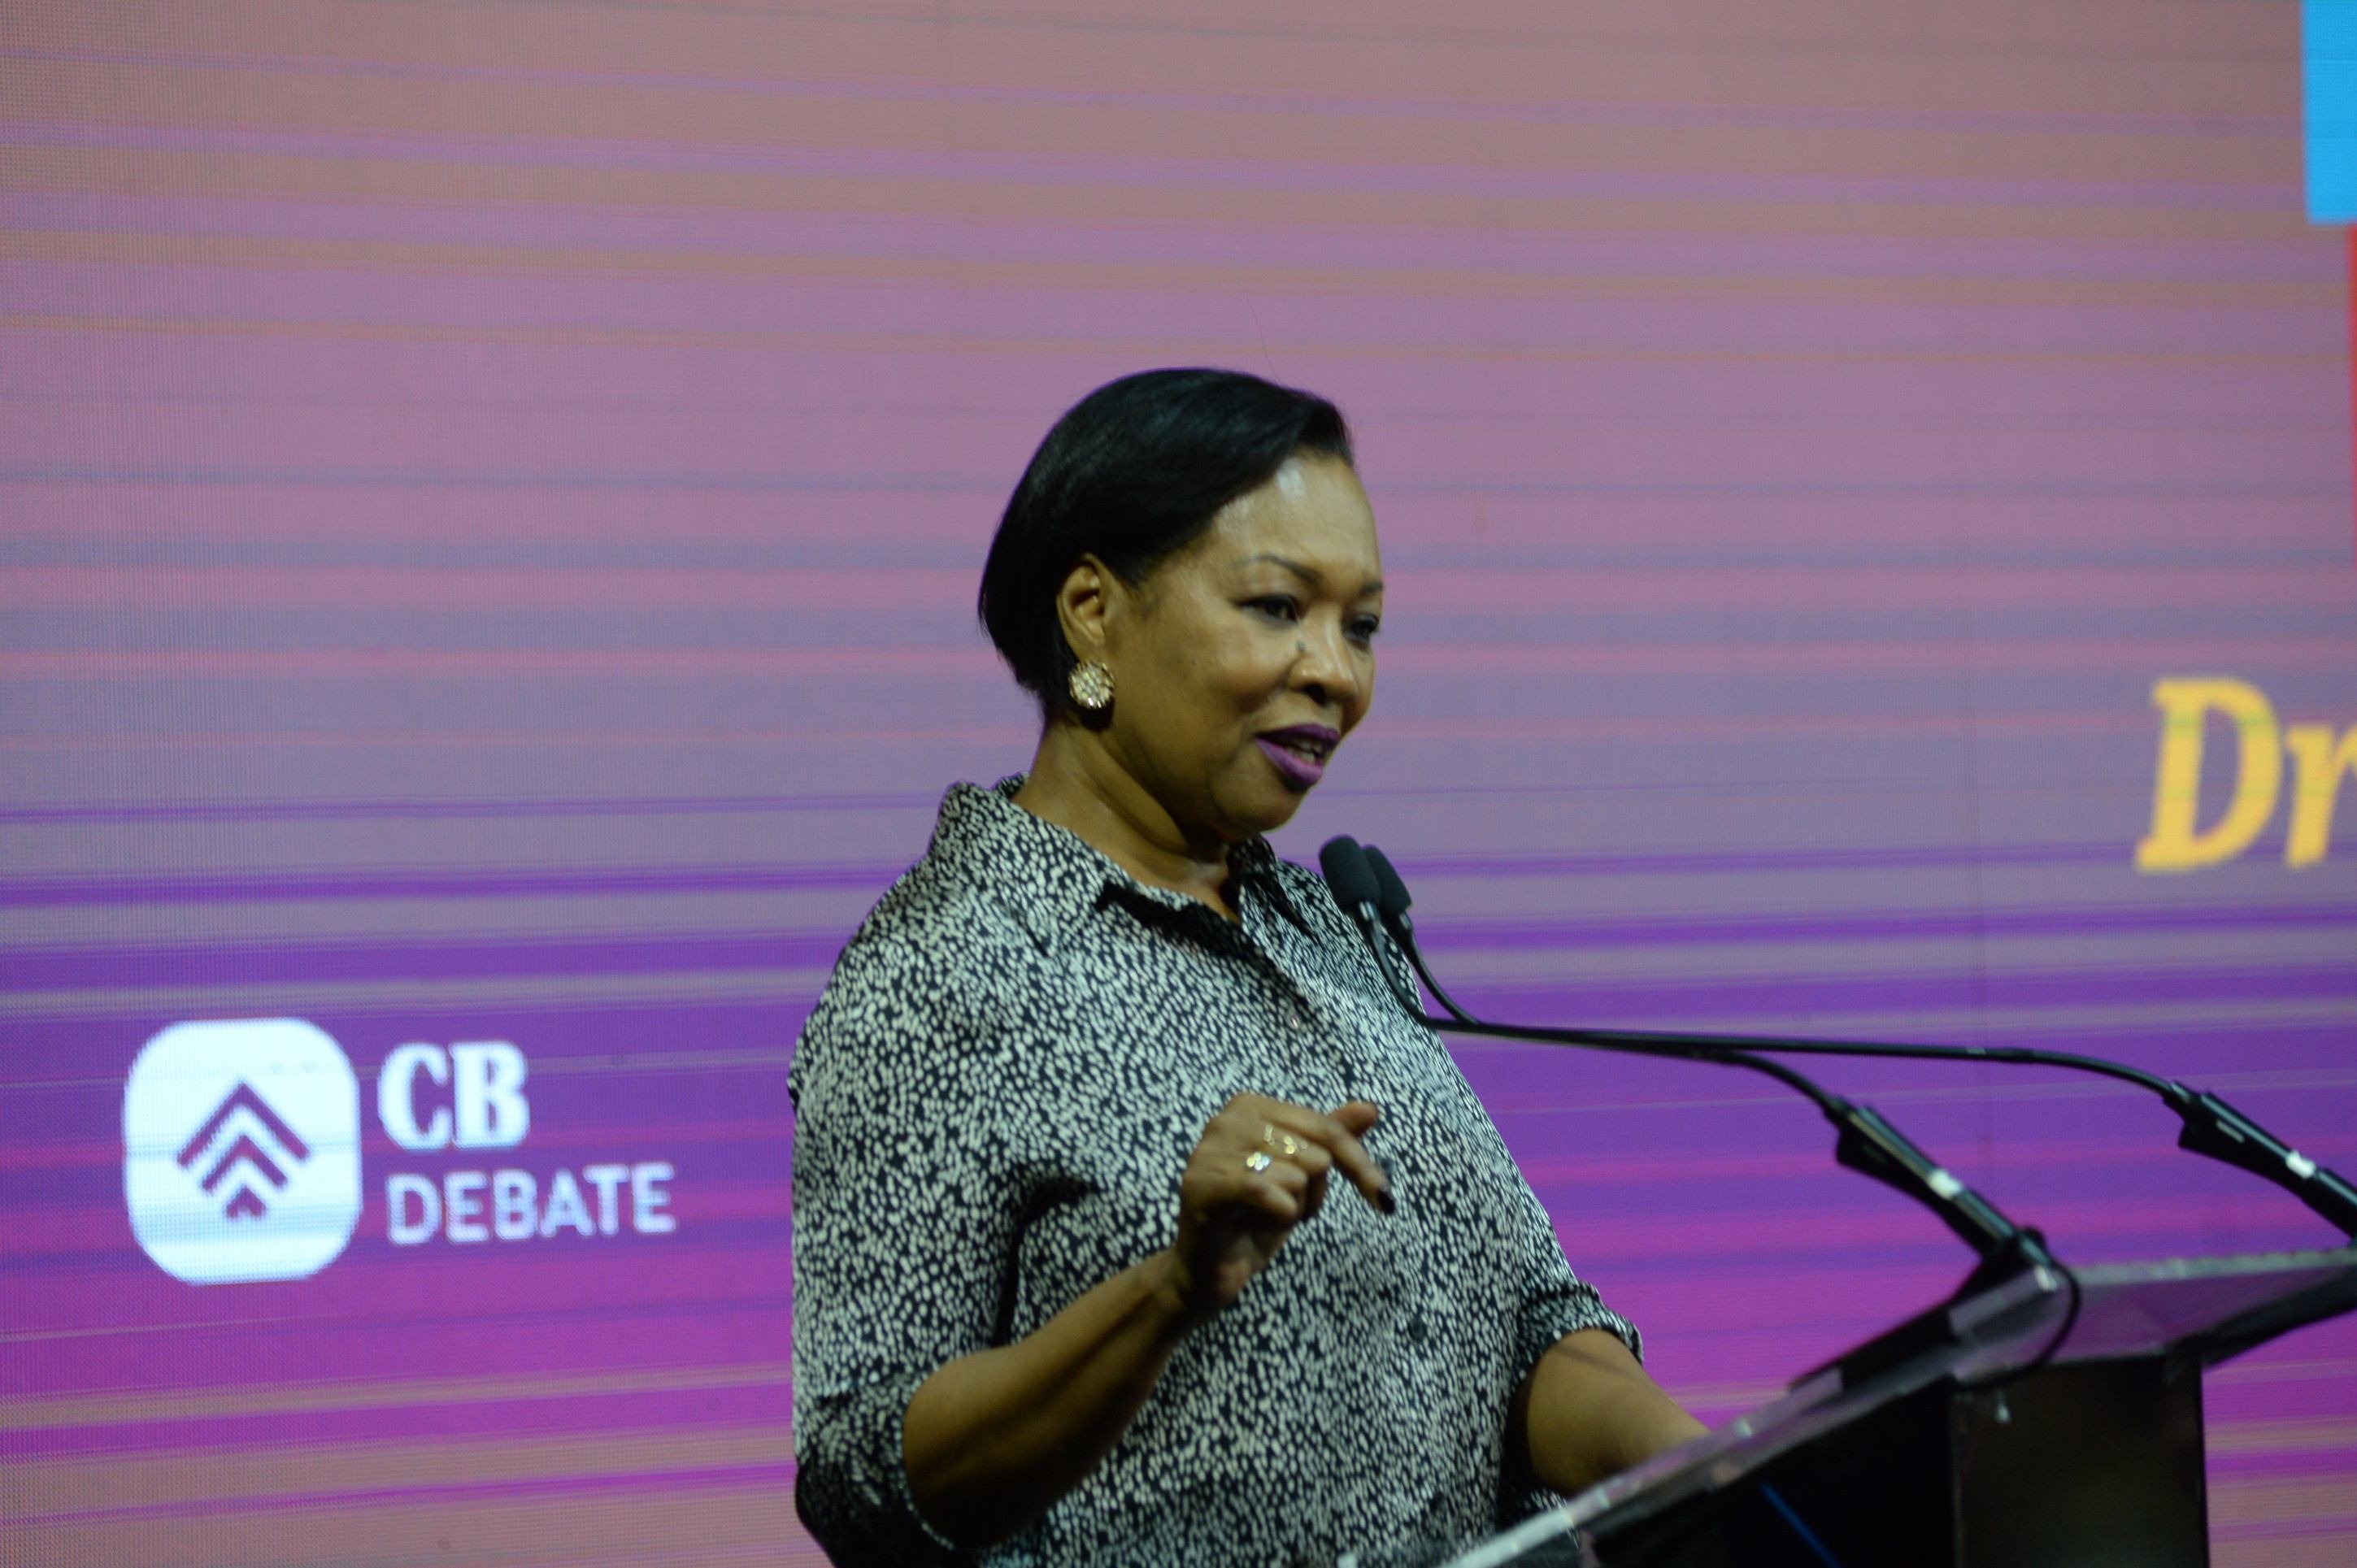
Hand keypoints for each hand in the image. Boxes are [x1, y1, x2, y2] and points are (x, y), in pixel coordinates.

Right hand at [1162, 1094, 1392, 1318]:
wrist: (1211, 1269)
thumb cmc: (1256, 1217)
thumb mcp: (1302, 1177)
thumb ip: (1330, 1138)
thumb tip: (1370, 1108)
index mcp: (1250, 1106)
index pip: (1326, 1128)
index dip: (1359, 1165)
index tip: (1383, 1200)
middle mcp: (1227, 1119)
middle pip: (1316, 1153)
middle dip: (1314, 1193)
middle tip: (1283, 1209)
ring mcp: (1209, 1151)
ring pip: (1296, 1175)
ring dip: (1292, 1208)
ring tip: (1262, 1217)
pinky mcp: (1202, 1185)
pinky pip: (1267, 1193)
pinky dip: (1278, 1217)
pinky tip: (1254, 1225)